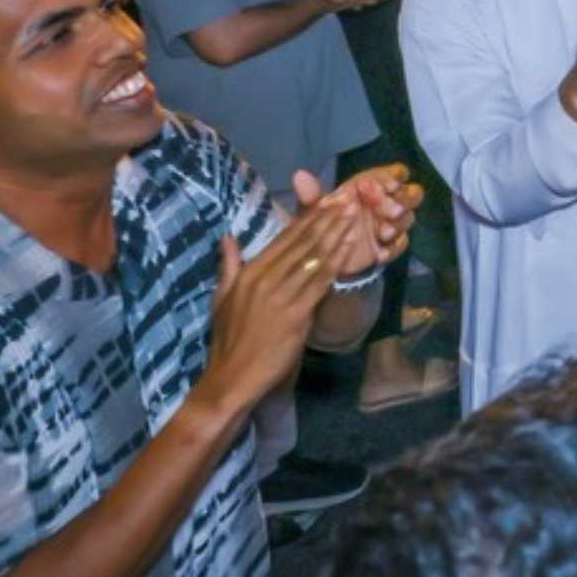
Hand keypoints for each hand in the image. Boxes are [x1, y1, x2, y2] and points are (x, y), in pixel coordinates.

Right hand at [196, 213, 348, 420]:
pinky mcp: (296, 315)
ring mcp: (281, 296)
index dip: (308, 218)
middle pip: (302, 243)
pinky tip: (350, 248)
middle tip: (349, 199)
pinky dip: (336, 263)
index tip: (327, 200)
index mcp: (249, 273)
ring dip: (336, 235)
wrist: (232, 378)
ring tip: (354, 215)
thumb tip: (229, 236)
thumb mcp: (222, 299)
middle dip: (327, 219)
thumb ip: (229, 266)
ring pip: (314, 258)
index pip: (284, 238)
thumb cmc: (228, 340)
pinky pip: (320, 284)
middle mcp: (265, 279)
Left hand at [289, 163, 421, 279]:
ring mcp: (390, 224)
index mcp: (372, 186)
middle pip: (412, 193)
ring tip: (382, 232)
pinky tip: (379, 252)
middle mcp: (386, 202)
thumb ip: (311, 194)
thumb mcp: (315, 208)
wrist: (325, 253)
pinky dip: (393, 247)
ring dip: (399, 223)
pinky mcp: (389, 246)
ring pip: (409, 218)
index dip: (391, 177)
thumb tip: (299, 176)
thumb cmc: (325, 221)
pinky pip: (402, 244)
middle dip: (402, 200)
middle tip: (387, 211)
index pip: (395, 173)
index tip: (370, 187)